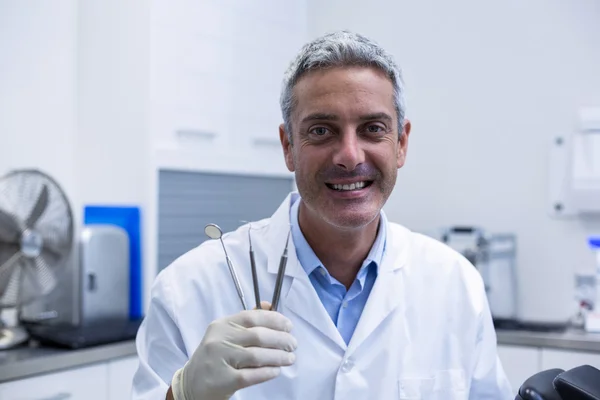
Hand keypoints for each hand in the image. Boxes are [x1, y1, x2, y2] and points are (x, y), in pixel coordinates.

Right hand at [171, 302, 296, 399]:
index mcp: (222, 324)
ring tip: (289, 358)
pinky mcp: (223, 380)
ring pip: (257, 356)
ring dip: (278, 357)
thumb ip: (247, 321)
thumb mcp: (225, 333)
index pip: (252, 317)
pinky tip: (276, 371)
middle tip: (293, 345)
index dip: (274, 320)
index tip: (289, 326)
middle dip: (281, 340)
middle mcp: (219, 340)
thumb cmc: (215, 356)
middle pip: (258, 336)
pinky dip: (268, 372)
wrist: (191, 384)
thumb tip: (269, 306)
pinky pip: (252, 375)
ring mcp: (220, 360)